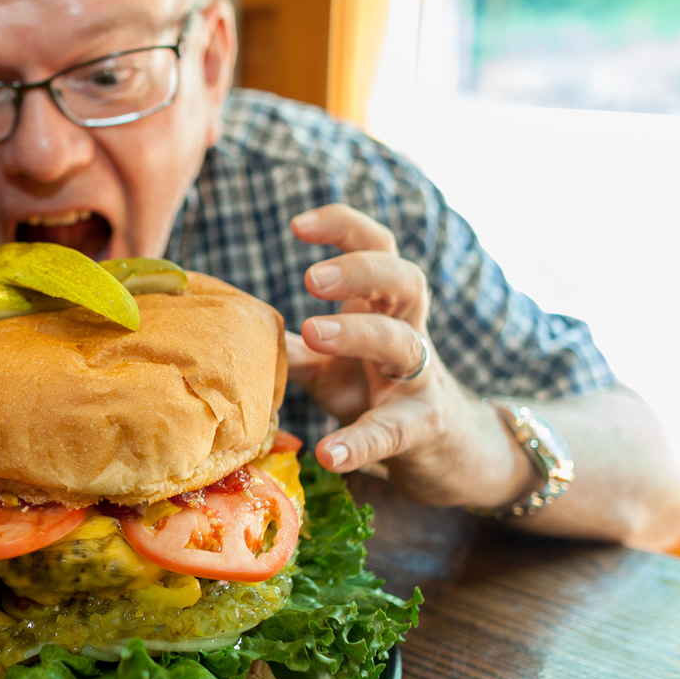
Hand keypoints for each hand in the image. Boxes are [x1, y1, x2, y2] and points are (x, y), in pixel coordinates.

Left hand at [288, 205, 535, 508]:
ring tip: (312, 333)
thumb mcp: (328, 367)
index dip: (344, 226)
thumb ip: (291, 348)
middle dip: (361, 270)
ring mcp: (419, 379)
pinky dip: (360, 442)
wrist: (443, 450)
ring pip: (404, 342)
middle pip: (405, 279)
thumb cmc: (374, 393)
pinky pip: (393, 429)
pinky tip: (328, 453)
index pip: (375, 247)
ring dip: (359, 332)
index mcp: (381, 307)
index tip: (297, 225)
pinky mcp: (421, 427)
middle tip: (309, 279)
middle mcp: (407, 332)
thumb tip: (236, 330)